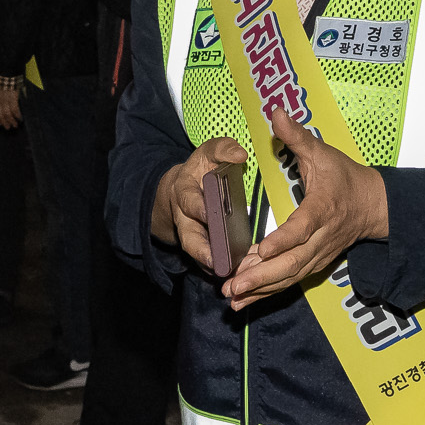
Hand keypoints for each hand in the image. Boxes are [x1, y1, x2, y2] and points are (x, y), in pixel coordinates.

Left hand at [0, 81, 21, 128]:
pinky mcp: (12, 98)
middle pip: (0, 115)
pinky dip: (17, 115)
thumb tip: (0, 101)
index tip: (0, 124)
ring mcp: (5, 100)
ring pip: (8, 114)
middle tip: (8, 127)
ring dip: (12, 121)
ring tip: (15, 125)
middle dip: (5, 122)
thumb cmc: (1, 77)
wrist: (4, 71)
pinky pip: (15, 110)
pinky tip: (20, 118)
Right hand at [152, 136, 249, 269]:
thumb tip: (240, 155)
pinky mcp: (202, 246)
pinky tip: (234, 274)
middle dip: (201, 249)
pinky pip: (207, 261)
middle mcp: (185, 217)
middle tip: (216, 260)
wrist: (185, 187)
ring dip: (211, 264)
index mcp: (185, 191)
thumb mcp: (209, 152)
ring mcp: (192, 234)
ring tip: (227, 272)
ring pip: (198, 254)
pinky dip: (217, 269)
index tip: (209, 215)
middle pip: (189, 237)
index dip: (198, 208)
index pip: (189, 200)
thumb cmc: (202, 168)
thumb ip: (223, 150)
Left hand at [223, 108, 388, 309]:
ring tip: (232, 298)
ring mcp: (318, 255)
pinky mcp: (313, 265)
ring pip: (289, 278)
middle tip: (233, 286)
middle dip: (261, 277)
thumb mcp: (322, 152)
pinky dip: (267, 293)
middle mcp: (321, 239)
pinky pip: (289, 282)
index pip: (302, 229)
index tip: (261, 250)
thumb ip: (296, 136)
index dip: (282, 241)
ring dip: (261, 290)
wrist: (373, 206)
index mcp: (322, 210)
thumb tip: (274, 111)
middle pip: (292, 264)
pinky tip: (244, 301)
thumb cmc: (344, 177)